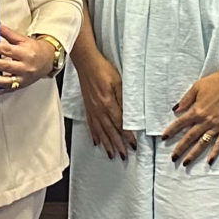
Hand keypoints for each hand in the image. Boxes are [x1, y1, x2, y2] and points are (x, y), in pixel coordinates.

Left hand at [0, 32, 55, 91]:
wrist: (48, 60)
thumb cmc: (34, 49)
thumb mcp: (23, 39)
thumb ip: (8, 33)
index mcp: (25, 53)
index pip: (7, 50)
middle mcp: (24, 68)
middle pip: (5, 65)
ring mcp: (22, 79)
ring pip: (5, 81)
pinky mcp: (19, 87)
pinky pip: (5, 91)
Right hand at [75, 41, 128, 159]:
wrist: (86, 62)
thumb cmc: (103, 69)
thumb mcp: (118, 82)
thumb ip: (123, 99)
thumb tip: (129, 116)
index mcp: (108, 104)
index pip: (120, 124)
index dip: (127, 136)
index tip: (133, 146)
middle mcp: (99, 110)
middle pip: (110, 131)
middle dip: (117, 145)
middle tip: (123, 156)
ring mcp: (92, 109)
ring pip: (100, 131)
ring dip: (106, 144)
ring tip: (110, 154)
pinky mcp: (87, 107)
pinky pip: (91, 125)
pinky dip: (94, 134)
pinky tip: (96, 142)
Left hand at [163, 67, 218, 167]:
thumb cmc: (216, 82)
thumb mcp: (197, 87)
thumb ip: (186, 100)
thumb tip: (176, 110)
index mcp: (197, 110)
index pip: (180, 124)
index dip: (171, 131)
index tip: (164, 138)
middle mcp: (205, 121)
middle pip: (189, 137)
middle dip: (180, 148)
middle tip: (173, 158)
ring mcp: (216, 126)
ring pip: (202, 143)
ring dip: (193, 154)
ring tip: (186, 163)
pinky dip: (214, 152)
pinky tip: (209, 161)